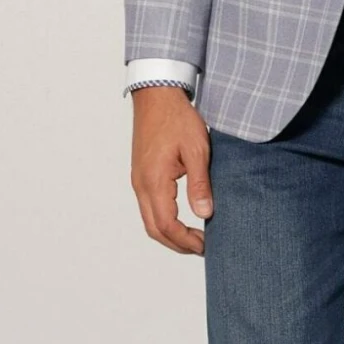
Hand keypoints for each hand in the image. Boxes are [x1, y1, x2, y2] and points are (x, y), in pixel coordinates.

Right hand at [130, 87, 212, 255]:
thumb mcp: (197, 150)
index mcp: (154, 181)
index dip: (186, 240)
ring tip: (194, 237)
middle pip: (154, 229)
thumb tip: (205, 214)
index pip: (167, 225)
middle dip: (177, 244)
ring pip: (150, 220)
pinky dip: (164, 221)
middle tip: (201, 247)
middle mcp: (141, 184)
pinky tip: (182, 220)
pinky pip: (148, 207)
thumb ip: (200, 184)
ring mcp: (138, 180)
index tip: (205, 245)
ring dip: (170, 234)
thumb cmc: (177, 118)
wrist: (157, 96)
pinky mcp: (141, 175)